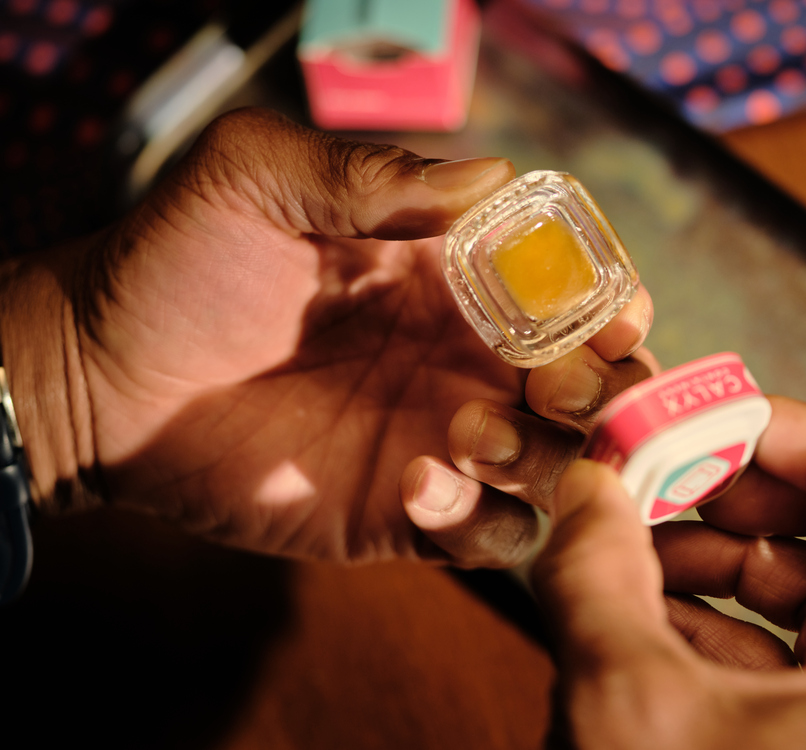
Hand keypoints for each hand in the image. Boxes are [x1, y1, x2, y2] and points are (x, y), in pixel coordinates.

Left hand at [0, 107, 653, 566]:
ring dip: (543, 455)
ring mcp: (441, 442)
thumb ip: (374, 174)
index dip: (609, 304)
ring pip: (557, 467)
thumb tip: (497, 177)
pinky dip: (484, 520)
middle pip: (589, 389)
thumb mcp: (261, 178)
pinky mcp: (405, 516)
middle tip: (558, 385)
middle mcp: (463, 363)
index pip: (570, 295)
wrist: (101, 377)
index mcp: (452, 283)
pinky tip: (417, 483)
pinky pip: (490, 536)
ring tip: (466, 431)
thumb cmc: (176, 264)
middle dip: (603, 390)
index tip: (615, 313)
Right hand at [533, 396, 805, 748]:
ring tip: (651, 550)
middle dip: (777, 496)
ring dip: (750, 560)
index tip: (716, 418)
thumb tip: (592, 483)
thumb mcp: (623, 704)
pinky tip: (660, 616)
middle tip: (690, 477)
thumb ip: (599, 570)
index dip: (801, 439)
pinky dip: (743, 624)